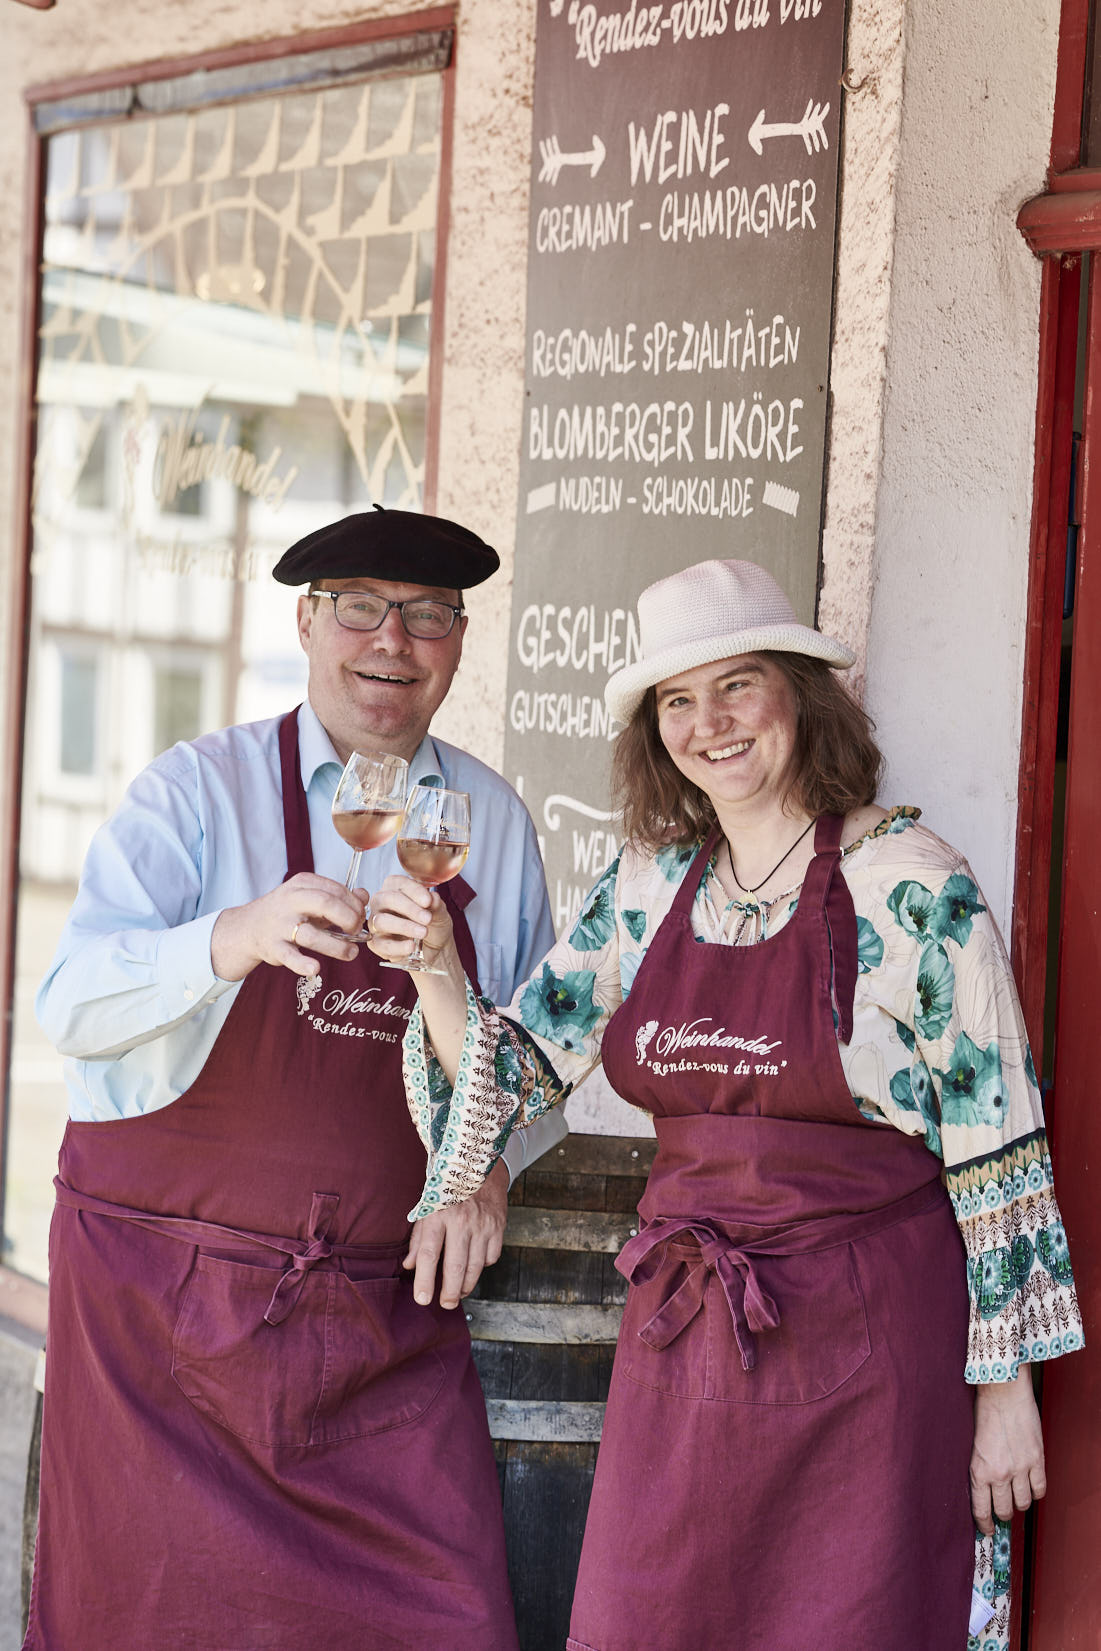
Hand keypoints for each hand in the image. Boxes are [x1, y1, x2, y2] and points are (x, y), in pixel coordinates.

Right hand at [211, 872, 366, 981]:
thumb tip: (364, 896)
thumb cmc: (289, 912)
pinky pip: (289, 956)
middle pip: (327, 904)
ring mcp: (281, 925)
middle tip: (358, 931)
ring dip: (337, 946)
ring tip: (351, 952)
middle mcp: (290, 901)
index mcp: (303, 884)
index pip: (337, 890)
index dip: (355, 905)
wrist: (250, 927)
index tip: (361, 918)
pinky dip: (303, 964)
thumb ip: (339, 896)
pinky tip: (316, 968)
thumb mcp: (312, 897)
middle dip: (349, 919)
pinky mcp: (273, 947)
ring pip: (312, 934)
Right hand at [367, 874, 456, 968]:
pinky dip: (398, 946)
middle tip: (427, 918)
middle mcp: (381, 904)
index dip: (413, 890)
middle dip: (409, 908)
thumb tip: (433, 897)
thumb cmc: (433, 925)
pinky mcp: (377, 944)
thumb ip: (436, 905)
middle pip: (386, 899)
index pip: (397, 882)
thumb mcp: (439, 913)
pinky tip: (411, 946)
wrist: (435, 950)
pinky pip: (382, 944)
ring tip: (423, 932)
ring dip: (404, 926)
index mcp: (395, 889)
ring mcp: (376, 923)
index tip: (428, 901)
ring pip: (381, 921)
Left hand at [404, 1161, 508, 1307]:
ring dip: (467, 1285)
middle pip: (455, 1267)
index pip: (428, 1254)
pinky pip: (491, 1257)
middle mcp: (461, 1221)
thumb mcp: (426, 1207)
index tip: (423, 1299)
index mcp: (438, 1215)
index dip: (424, 1280)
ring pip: (475, 1267)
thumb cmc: (447, 1188)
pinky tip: (475, 1265)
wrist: (478, 1165)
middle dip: (450, 1292)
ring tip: (459, 1292)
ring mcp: (482, 1224)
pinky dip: (483, 1266)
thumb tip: (409, 1266)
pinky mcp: (498, 1226)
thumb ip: (417, 1238)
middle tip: (445, 1304)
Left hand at [970, 1372, 1046, 1533]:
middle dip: (1002, 1513)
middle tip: (1002, 1509)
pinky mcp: (1037, 1460)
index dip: (984, 1524)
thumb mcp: (973, 1445)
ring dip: (1020, 1502)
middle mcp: (1000, 1473)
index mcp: (979, 1470)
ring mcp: (1020, 1468)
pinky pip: (1040, 1489)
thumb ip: (980, 1468)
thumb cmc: (985, 1412)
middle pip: (1004, 1510)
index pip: (981, 1509)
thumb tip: (984, 1490)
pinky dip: (1036, 1491)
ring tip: (1016, 1493)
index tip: (987, 1529)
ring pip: (1023, 1503)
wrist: (1003, 1392)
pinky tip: (1030, 1485)